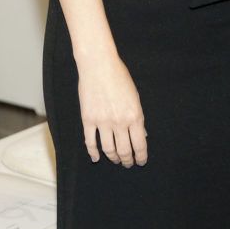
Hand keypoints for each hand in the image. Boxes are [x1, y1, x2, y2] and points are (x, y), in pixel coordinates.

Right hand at [77, 53, 147, 167]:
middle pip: (124, 150)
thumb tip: (141, 134)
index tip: (141, 161)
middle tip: (128, 163)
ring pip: (108, 149)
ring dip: (113, 158)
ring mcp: (102, 122)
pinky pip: (90, 141)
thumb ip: (137, 116)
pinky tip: (96, 158)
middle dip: (127, 160)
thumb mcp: (135, 96)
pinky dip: (93, 152)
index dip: (141, 156)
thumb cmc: (119, 77)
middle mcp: (119, 122)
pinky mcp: (88, 120)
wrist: (99, 65)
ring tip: (116, 160)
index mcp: (135, 115)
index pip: (139, 144)